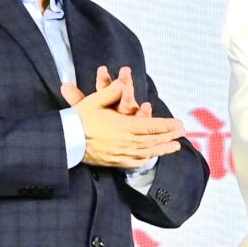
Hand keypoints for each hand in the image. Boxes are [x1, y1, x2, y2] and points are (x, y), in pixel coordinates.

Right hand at [63, 69, 183, 167]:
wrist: (65, 140)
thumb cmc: (79, 119)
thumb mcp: (94, 102)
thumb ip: (111, 92)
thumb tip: (123, 84)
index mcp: (123, 126)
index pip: (151, 126)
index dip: (167, 126)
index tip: (179, 124)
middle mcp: (126, 141)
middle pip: (153, 140)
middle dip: (170, 137)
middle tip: (182, 134)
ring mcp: (121, 153)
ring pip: (147, 152)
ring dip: (163, 149)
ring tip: (175, 147)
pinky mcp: (114, 161)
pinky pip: (134, 162)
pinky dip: (146, 159)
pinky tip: (152, 157)